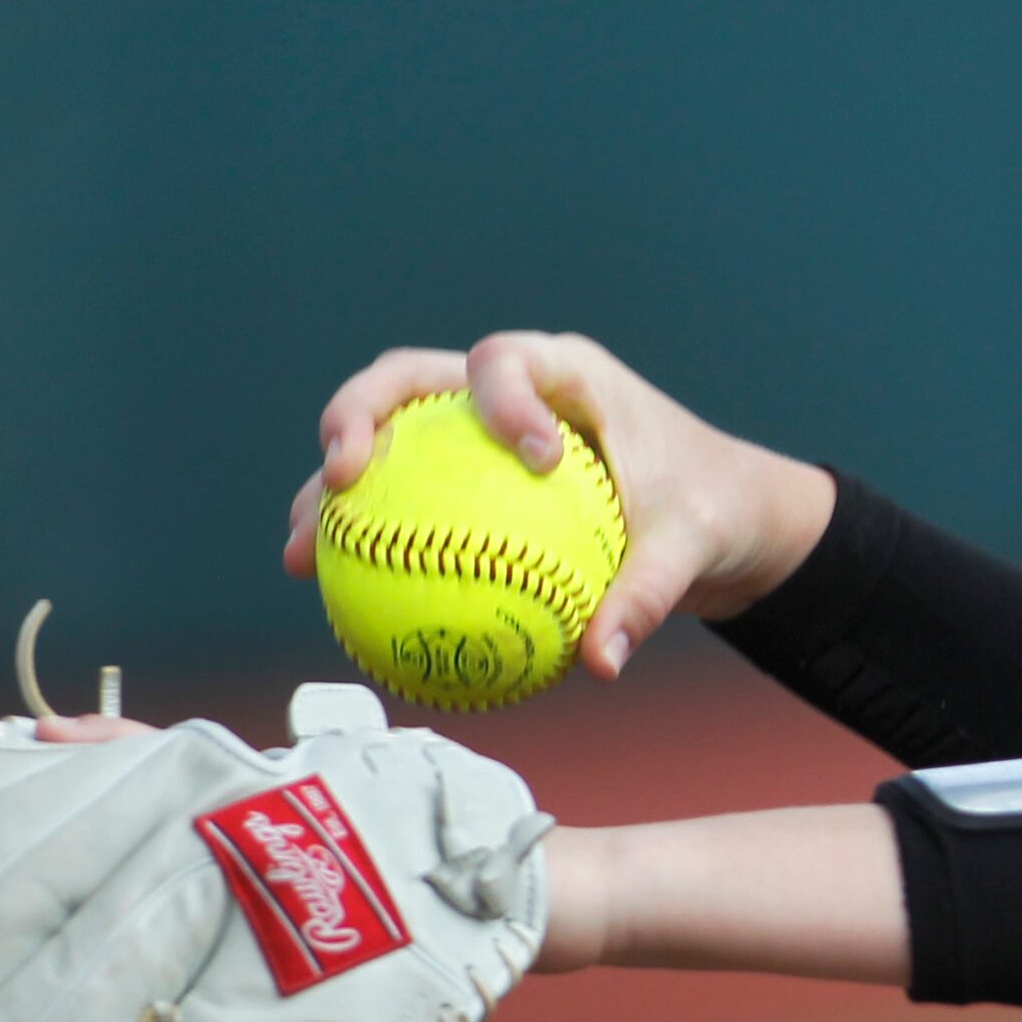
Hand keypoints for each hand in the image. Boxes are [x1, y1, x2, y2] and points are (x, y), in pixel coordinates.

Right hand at [283, 335, 837, 678]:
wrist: (720, 516)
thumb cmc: (711, 511)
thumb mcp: (692, 549)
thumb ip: (647, 597)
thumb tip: (598, 662)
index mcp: (567, 374)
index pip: (509, 360)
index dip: (501, 396)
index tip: (531, 458)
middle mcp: (509, 389)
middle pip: (406, 379)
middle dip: (356, 416)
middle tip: (340, 479)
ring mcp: (474, 429)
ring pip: (385, 442)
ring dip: (330, 489)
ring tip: (301, 552)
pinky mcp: (462, 475)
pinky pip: (405, 502)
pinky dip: (367, 539)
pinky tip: (333, 597)